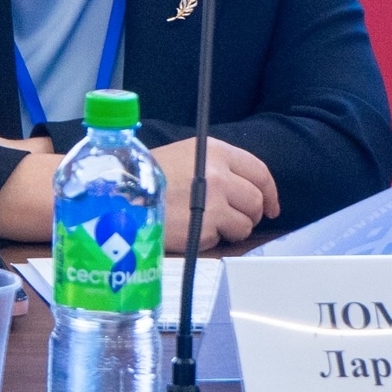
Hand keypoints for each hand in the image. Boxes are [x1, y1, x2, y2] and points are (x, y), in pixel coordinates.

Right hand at [153, 137, 276, 251]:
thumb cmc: (149, 176)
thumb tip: (242, 187)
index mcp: (216, 151)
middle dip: (252, 214)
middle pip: (256, 201)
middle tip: (237, 220)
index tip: (271, 207)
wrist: (120, 194)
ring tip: (209, 225)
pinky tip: (192, 229)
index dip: (270, 192)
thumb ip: (216, 165)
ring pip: (244, 224)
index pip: (259, 172)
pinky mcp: (204, 228)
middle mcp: (219, 175)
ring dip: (233, 230)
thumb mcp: (185, 154)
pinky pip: (221, 239)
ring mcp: (213, 202)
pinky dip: (211, 238)